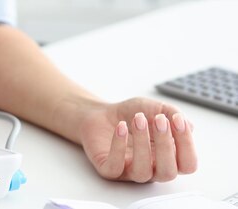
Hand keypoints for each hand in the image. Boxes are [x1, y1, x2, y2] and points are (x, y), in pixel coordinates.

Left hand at [79, 97, 196, 181]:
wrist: (102, 114)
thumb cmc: (132, 114)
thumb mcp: (157, 108)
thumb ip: (174, 115)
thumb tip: (189, 126)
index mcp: (169, 158)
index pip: (188, 164)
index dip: (187, 145)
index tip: (177, 119)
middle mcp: (152, 169)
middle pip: (168, 173)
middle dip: (166, 145)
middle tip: (158, 120)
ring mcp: (130, 172)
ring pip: (142, 172)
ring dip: (142, 144)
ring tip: (137, 119)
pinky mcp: (109, 170)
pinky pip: (115, 167)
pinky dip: (118, 146)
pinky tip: (121, 127)